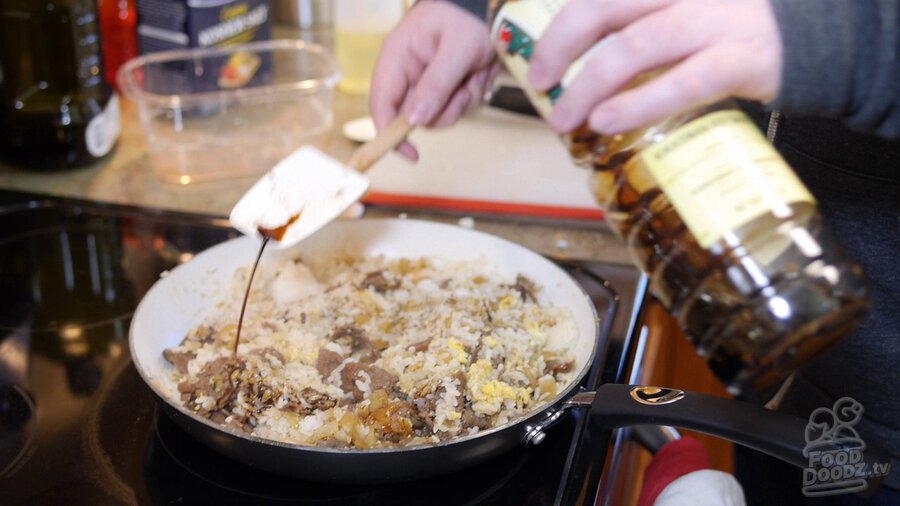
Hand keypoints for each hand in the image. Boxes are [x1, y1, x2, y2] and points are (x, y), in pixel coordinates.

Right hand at [370, 1, 497, 159]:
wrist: (493, 5)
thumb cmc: (469, 15)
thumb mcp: (456, 50)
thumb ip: (436, 85)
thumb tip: (415, 120)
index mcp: (398, 58)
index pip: (381, 104)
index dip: (390, 134)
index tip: (411, 154)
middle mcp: (408, 72)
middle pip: (416, 117)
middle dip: (446, 108)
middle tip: (466, 86)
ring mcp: (427, 81)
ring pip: (440, 115)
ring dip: (464, 100)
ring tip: (477, 73)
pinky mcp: (445, 86)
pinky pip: (456, 107)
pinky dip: (473, 93)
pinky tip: (480, 72)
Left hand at [527, 0, 782, 134]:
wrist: (815, 37)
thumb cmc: (730, 29)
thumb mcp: (679, 12)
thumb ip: (636, 24)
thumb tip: (576, 66)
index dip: (560, 22)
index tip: (535, 54)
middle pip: (605, 6)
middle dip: (561, 44)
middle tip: (539, 81)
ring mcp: (715, 20)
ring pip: (635, 47)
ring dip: (588, 86)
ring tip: (564, 117)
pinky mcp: (740, 58)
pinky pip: (681, 82)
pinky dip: (637, 103)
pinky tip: (606, 120)